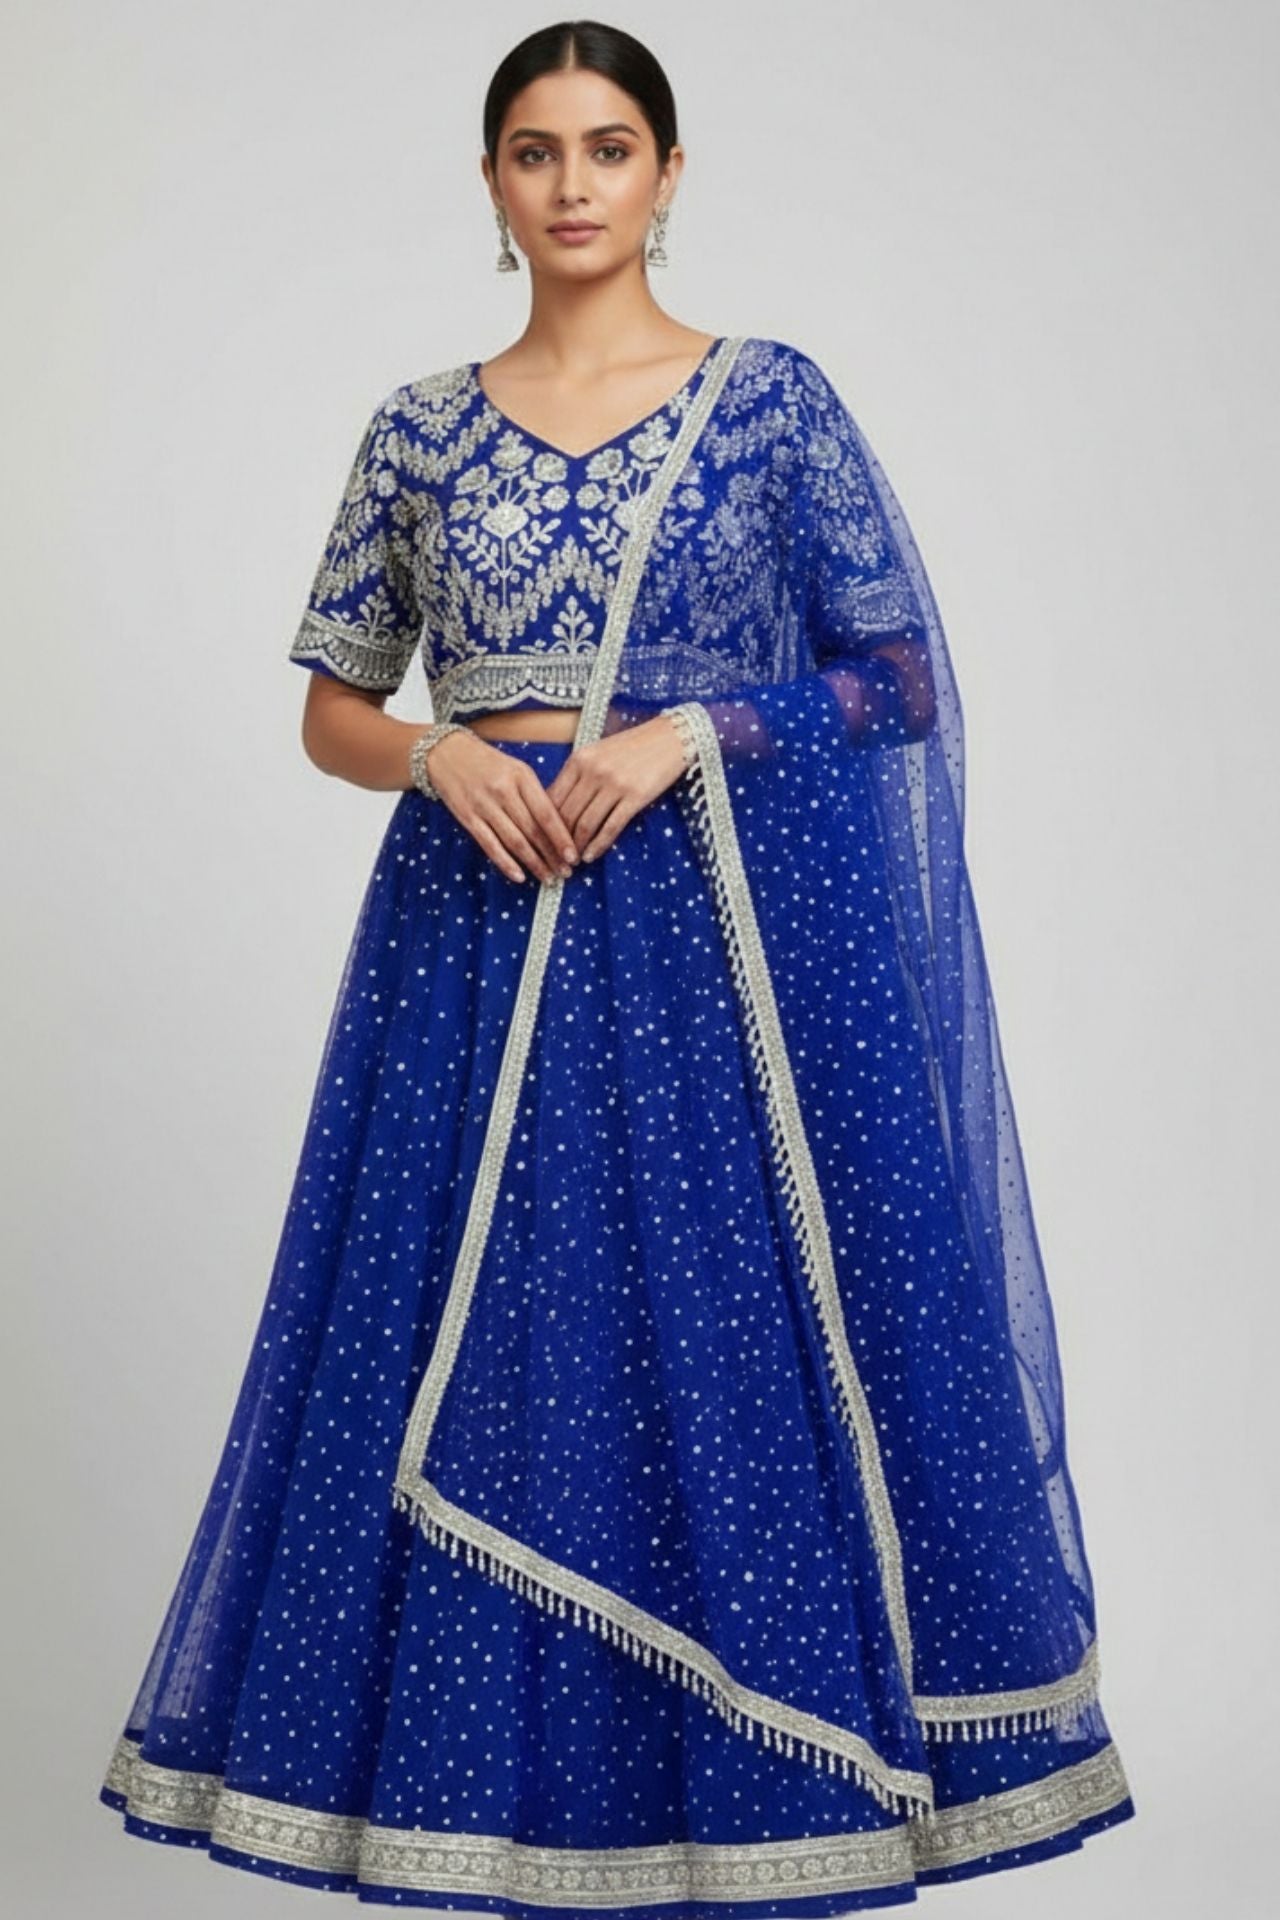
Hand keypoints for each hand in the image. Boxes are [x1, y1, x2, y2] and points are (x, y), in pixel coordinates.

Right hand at [422, 728, 580, 884]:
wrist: (447, 753)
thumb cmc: (488, 763)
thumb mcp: (517, 769)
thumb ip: (535, 794)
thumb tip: (559, 827)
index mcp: (522, 776)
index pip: (547, 813)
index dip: (561, 838)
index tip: (574, 856)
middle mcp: (504, 791)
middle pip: (533, 830)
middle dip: (552, 855)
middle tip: (566, 873)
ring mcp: (484, 805)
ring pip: (514, 841)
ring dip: (533, 863)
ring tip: (548, 877)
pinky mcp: (468, 818)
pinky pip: (490, 845)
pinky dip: (506, 863)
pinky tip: (519, 876)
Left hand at [544, 712, 690, 862]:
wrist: (670, 737)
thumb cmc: (632, 747)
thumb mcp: (597, 753)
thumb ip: (576, 776)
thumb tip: (556, 807)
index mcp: (579, 760)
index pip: (552, 798)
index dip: (544, 825)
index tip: (542, 842)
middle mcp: (593, 771)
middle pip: (566, 814)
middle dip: (558, 841)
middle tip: (555, 859)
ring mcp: (614, 784)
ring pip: (586, 824)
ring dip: (577, 847)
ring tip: (573, 862)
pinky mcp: (635, 797)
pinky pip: (611, 827)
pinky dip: (598, 845)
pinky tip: (591, 856)